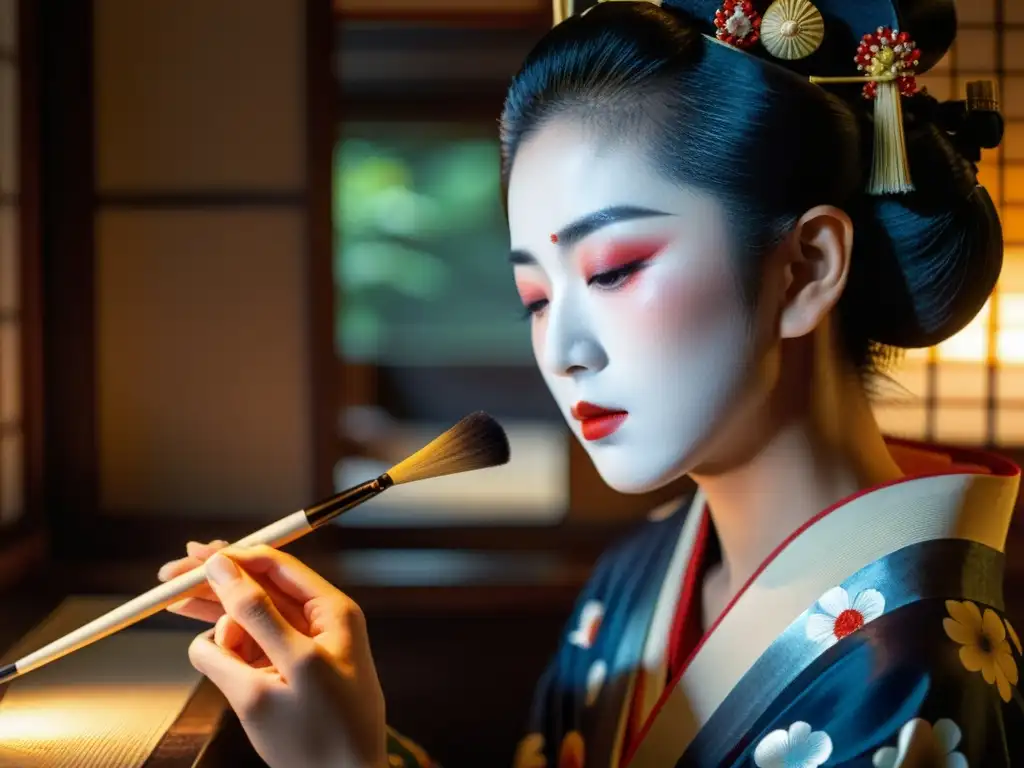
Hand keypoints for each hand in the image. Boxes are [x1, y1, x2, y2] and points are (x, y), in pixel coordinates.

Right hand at [157, 542, 386, 767]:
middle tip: (169, 578)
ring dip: (218, 617)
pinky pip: (248, 650)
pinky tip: (213, 651)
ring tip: (180, 609)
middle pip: (258, 588)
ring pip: (249, 619)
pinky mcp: (285, 675)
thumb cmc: (325, 734)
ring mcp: (300, 650)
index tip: (191, 557)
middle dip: (216, 582)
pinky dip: (228, 649)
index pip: (275, 566)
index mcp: (330, 612)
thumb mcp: (287, 668)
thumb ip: (253, 617)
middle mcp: (317, 624)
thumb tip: (222, 568)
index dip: (231, 556)